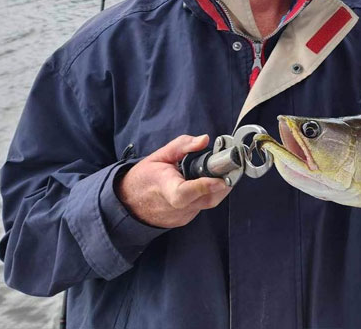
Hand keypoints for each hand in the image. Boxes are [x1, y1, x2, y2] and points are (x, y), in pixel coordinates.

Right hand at [116, 134, 230, 227]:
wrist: (129, 203)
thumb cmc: (145, 177)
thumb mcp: (160, 155)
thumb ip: (183, 145)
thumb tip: (204, 139)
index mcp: (164, 188)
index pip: (184, 193)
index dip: (204, 187)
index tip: (220, 180)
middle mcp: (174, 207)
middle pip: (205, 200)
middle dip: (223, 184)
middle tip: (230, 169)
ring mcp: (180, 216)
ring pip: (207, 204)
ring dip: (217, 189)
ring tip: (216, 174)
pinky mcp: (185, 220)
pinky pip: (202, 207)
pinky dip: (207, 195)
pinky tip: (204, 185)